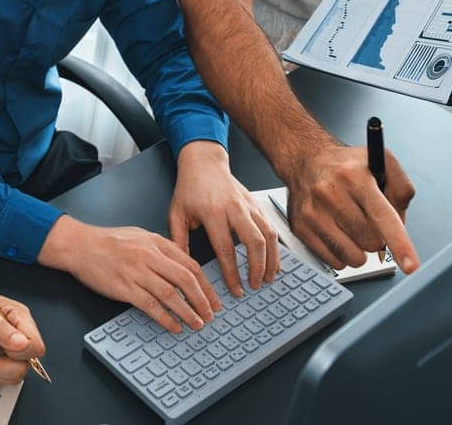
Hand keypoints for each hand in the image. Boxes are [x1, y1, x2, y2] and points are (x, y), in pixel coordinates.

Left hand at [0, 283, 45, 383]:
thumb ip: (0, 329)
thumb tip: (22, 343)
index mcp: (20, 317)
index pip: (36, 345)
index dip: (19, 352)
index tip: (0, 346)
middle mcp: (19, 332)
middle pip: (27, 363)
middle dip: (2, 362)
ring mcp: (12, 346)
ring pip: (16, 373)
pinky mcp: (4, 357)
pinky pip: (6, 376)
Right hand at [40, 216, 219, 333]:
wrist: (79, 245)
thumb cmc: (108, 241)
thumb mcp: (140, 235)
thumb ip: (162, 248)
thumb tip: (183, 264)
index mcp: (156, 242)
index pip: (190, 265)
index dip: (206, 285)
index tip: (214, 299)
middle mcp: (149, 256)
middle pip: (185, 280)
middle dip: (202, 300)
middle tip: (210, 315)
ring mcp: (136, 272)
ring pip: (170, 294)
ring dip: (187, 312)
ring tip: (197, 324)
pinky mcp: (123, 287)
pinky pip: (150, 305)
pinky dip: (165, 318)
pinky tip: (174, 326)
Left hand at [167, 141, 279, 296]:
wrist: (204, 162)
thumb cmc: (189, 188)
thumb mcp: (176, 213)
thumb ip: (178, 240)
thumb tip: (182, 266)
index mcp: (212, 212)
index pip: (226, 249)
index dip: (232, 273)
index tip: (236, 289)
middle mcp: (234, 208)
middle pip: (254, 242)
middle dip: (258, 268)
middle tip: (256, 286)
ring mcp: (248, 205)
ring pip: (268, 235)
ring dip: (272, 259)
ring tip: (269, 278)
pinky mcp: (256, 204)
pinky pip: (271, 227)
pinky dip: (275, 246)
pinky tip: (273, 260)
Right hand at [284, 142, 418, 272]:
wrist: (305, 159)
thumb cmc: (346, 165)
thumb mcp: (382, 161)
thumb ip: (402, 190)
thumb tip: (402, 226)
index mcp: (354, 176)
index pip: (382, 216)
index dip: (399, 243)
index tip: (411, 266)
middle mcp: (330, 192)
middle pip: (371, 242)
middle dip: (377, 238)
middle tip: (367, 219)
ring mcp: (312, 212)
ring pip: (353, 257)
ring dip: (359, 249)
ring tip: (352, 227)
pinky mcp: (300, 228)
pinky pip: (334, 261)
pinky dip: (342, 254)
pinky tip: (337, 233)